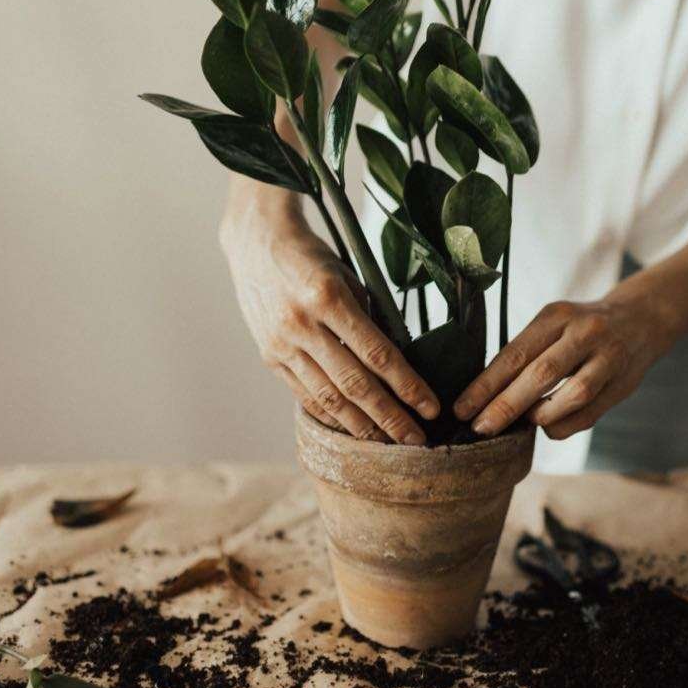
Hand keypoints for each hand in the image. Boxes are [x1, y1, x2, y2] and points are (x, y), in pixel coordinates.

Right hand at [221, 202, 438, 443]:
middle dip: (390, 417)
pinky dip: (331, 415)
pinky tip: (353, 428)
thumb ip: (370, 318)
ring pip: (328, 398)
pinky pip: (305, 395)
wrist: (256, 243)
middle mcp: (302, 324)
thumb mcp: (348, 277)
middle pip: (354, 384)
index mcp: (328, 297)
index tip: (431, 407)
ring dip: (362, 426)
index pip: (377, 353)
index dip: (407, 385)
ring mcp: (281, 344)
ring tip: (388, 444)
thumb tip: (399, 364)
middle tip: (417, 441)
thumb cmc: (312, 257)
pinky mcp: (269, 356)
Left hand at [453, 291, 676, 439]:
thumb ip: (527, 353)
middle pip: (540, 373)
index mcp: (556, 315)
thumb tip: (486, 393)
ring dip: (540, 415)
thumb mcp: (553, 324)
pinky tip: (547, 426)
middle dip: (505, 405)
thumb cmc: (580, 327)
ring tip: (520, 425)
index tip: (462, 408)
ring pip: (572, 394)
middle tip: (480, 428)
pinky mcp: (623, 382)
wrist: (641, 319)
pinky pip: (590, 413)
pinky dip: (564, 424)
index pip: (515, 353)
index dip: (486, 384)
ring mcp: (608, 357)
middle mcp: (584, 332)